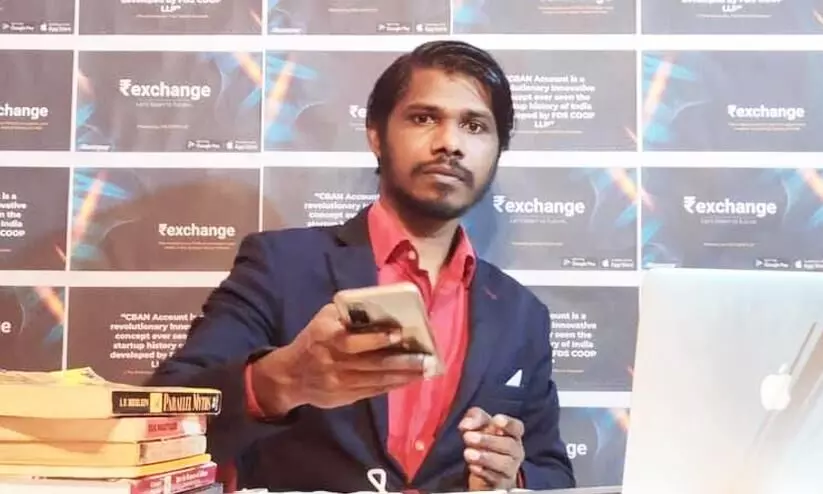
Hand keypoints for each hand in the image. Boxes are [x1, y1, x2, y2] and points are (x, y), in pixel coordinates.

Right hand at [252, 303, 433, 414]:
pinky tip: (409, 380)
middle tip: (425, 357)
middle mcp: (332, 362)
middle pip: (371, 363)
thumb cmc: (313, 340)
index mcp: (325, 338)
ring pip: (376, 380)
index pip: (352, 341)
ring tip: (425, 369)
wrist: (290, 376)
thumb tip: (379, 307)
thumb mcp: (323, 320)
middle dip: (401, 361)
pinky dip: (393, 385)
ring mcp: (339, 383)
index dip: (376, 339)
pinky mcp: (344, 397)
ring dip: (403, 375)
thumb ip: (346, 313)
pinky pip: (373, 391)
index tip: (399, 334)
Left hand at [459, 407, 524, 489]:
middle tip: (468, 437)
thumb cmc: (484, 440)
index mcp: (512, 434)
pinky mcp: (501, 483)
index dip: (508, 423)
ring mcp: (510, 469)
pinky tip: (473, 467)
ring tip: (467, 453)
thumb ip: (474, 418)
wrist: (483, 468)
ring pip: (504, 464)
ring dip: (485, 458)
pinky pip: (496, 479)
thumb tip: (466, 425)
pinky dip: (484, 472)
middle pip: (509, 445)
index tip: (495, 420)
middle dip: (488, 441)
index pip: (516, 427)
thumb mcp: (478, 424)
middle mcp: (515, 451)